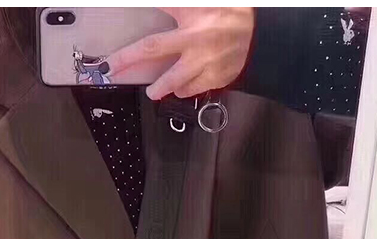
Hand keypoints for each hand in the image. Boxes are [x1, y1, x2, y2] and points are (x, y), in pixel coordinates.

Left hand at [107, 8, 254, 100]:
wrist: (264, 37)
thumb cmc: (233, 16)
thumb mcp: (209, 3)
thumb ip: (182, 8)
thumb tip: (169, 8)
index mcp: (193, 11)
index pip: (163, 8)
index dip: (135, 32)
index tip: (115, 52)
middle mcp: (195, 36)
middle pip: (152, 48)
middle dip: (127, 58)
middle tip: (112, 68)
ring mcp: (204, 60)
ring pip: (171, 78)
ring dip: (158, 87)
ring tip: (152, 92)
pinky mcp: (214, 77)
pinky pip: (190, 88)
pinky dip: (182, 89)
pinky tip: (180, 87)